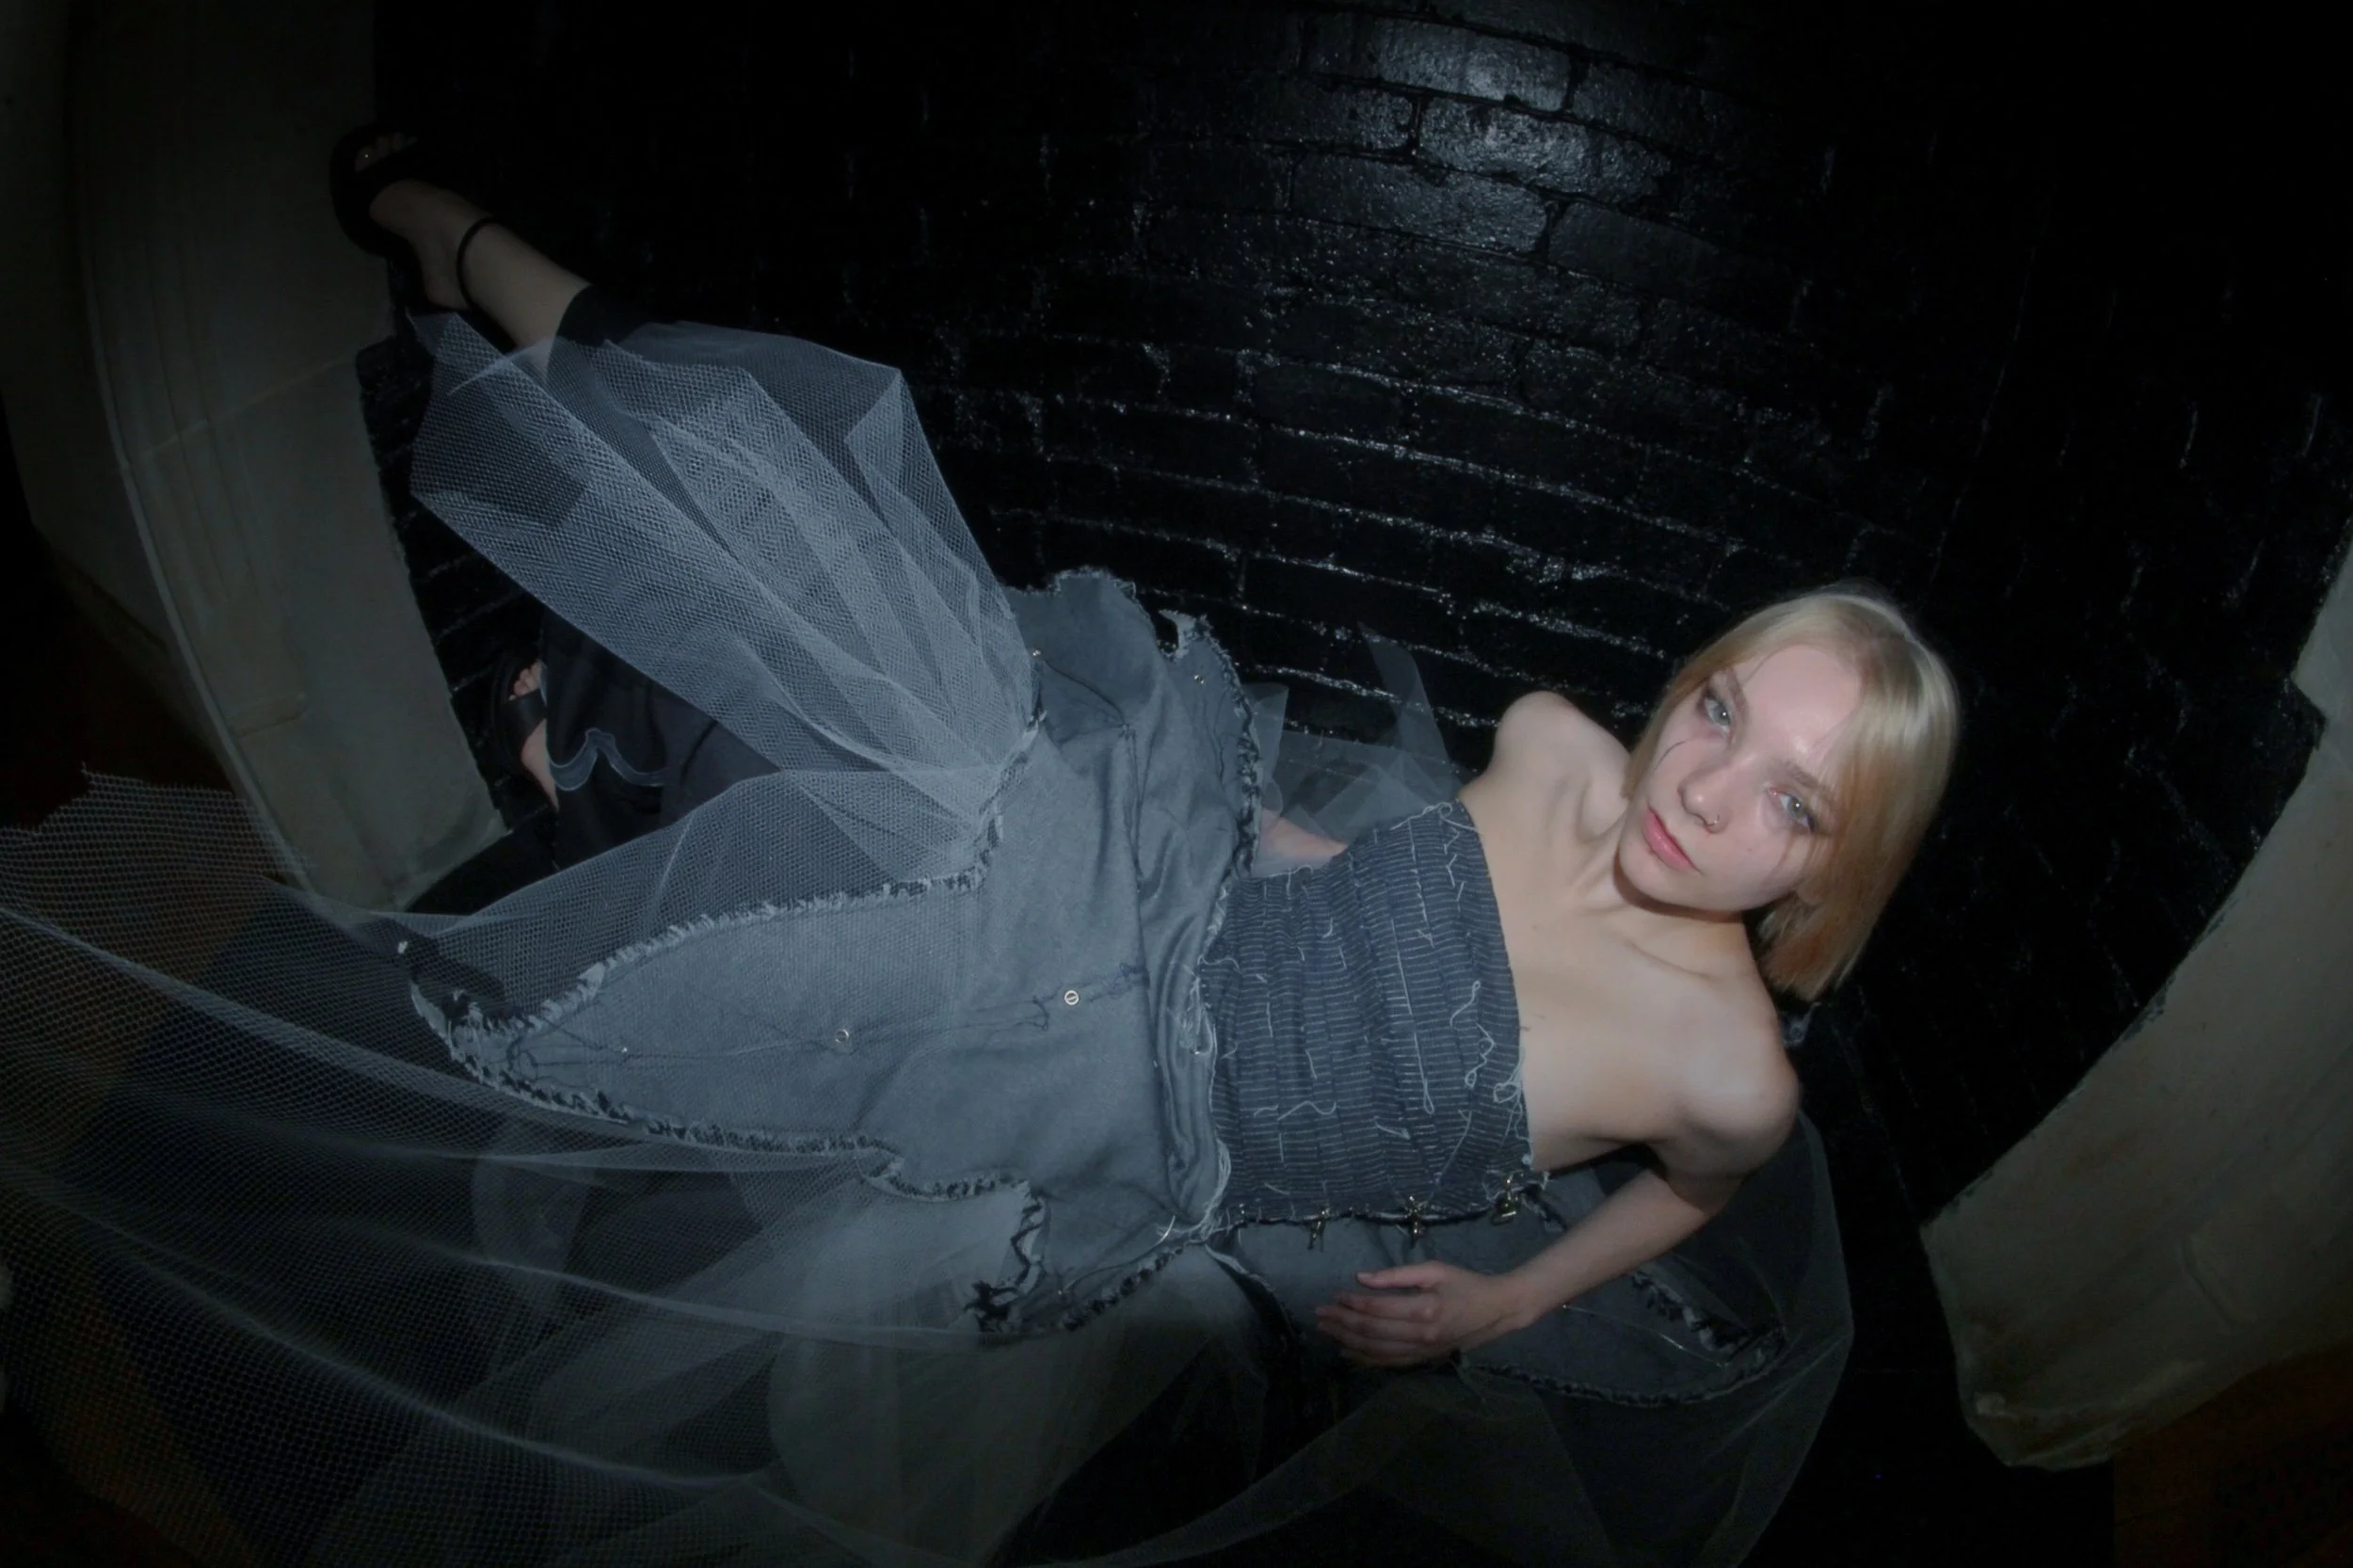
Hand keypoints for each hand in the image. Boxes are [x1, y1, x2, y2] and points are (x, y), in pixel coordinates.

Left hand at [1313, 1262, 1530, 1367]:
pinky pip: (1389, 1363)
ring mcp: (1422, 1351)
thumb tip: (1362, 1277)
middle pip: (1371, 1332)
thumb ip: (1396, 1275)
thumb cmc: (1465, 1284)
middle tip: (1320, 1314)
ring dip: (1347, 1342)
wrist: (1496, 1310)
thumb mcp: (1434, 1270)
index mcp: (1424, 1309)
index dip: (1352, 1303)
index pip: (1377, 1309)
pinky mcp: (1423, 1359)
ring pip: (1376, 1351)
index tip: (1334, 1295)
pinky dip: (1365, 1359)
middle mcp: (1421, 1335)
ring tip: (1327, 1331)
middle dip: (1342, 1323)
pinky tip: (1348, 1353)